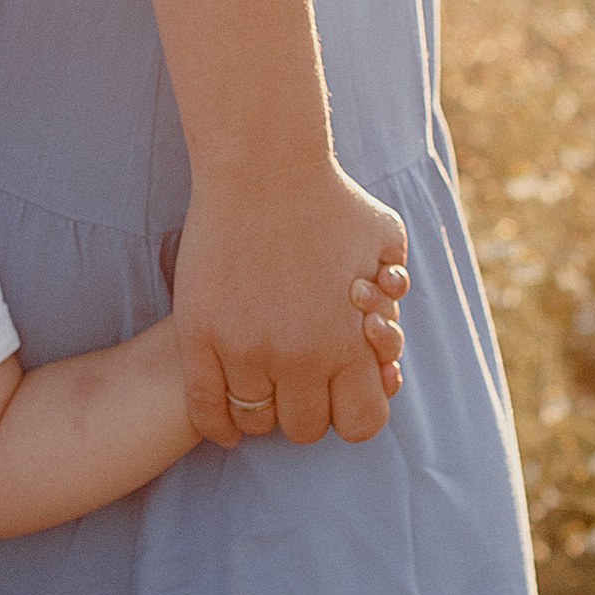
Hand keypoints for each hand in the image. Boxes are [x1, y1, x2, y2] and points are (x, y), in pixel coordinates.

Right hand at [174, 171, 409, 448]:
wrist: (264, 166)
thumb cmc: (330, 198)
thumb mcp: (385, 240)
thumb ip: (393, 286)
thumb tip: (386, 320)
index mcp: (351, 343)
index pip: (360, 423)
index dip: (350, 412)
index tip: (338, 392)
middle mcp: (301, 357)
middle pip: (304, 428)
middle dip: (304, 410)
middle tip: (295, 385)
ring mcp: (246, 349)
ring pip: (254, 420)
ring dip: (259, 411)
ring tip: (258, 388)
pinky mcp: (201, 336)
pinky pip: (205, 408)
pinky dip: (217, 423)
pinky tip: (224, 424)